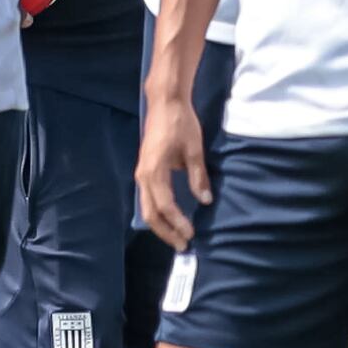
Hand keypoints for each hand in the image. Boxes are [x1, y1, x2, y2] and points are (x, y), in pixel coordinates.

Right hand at [136, 90, 211, 249]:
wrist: (165, 102)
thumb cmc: (180, 123)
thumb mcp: (194, 150)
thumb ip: (198, 176)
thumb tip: (205, 200)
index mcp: (154, 172)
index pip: (166, 206)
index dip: (178, 222)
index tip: (191, 234)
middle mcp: (143, 176)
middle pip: (151, 213)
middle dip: (166, 232)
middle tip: (183, 245)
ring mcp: (142, 173)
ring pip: (147, 207)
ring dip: (161, 225)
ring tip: (176, 236)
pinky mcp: (145, 170)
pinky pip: (148, 198)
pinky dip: (158, 212)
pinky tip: (170, 218)